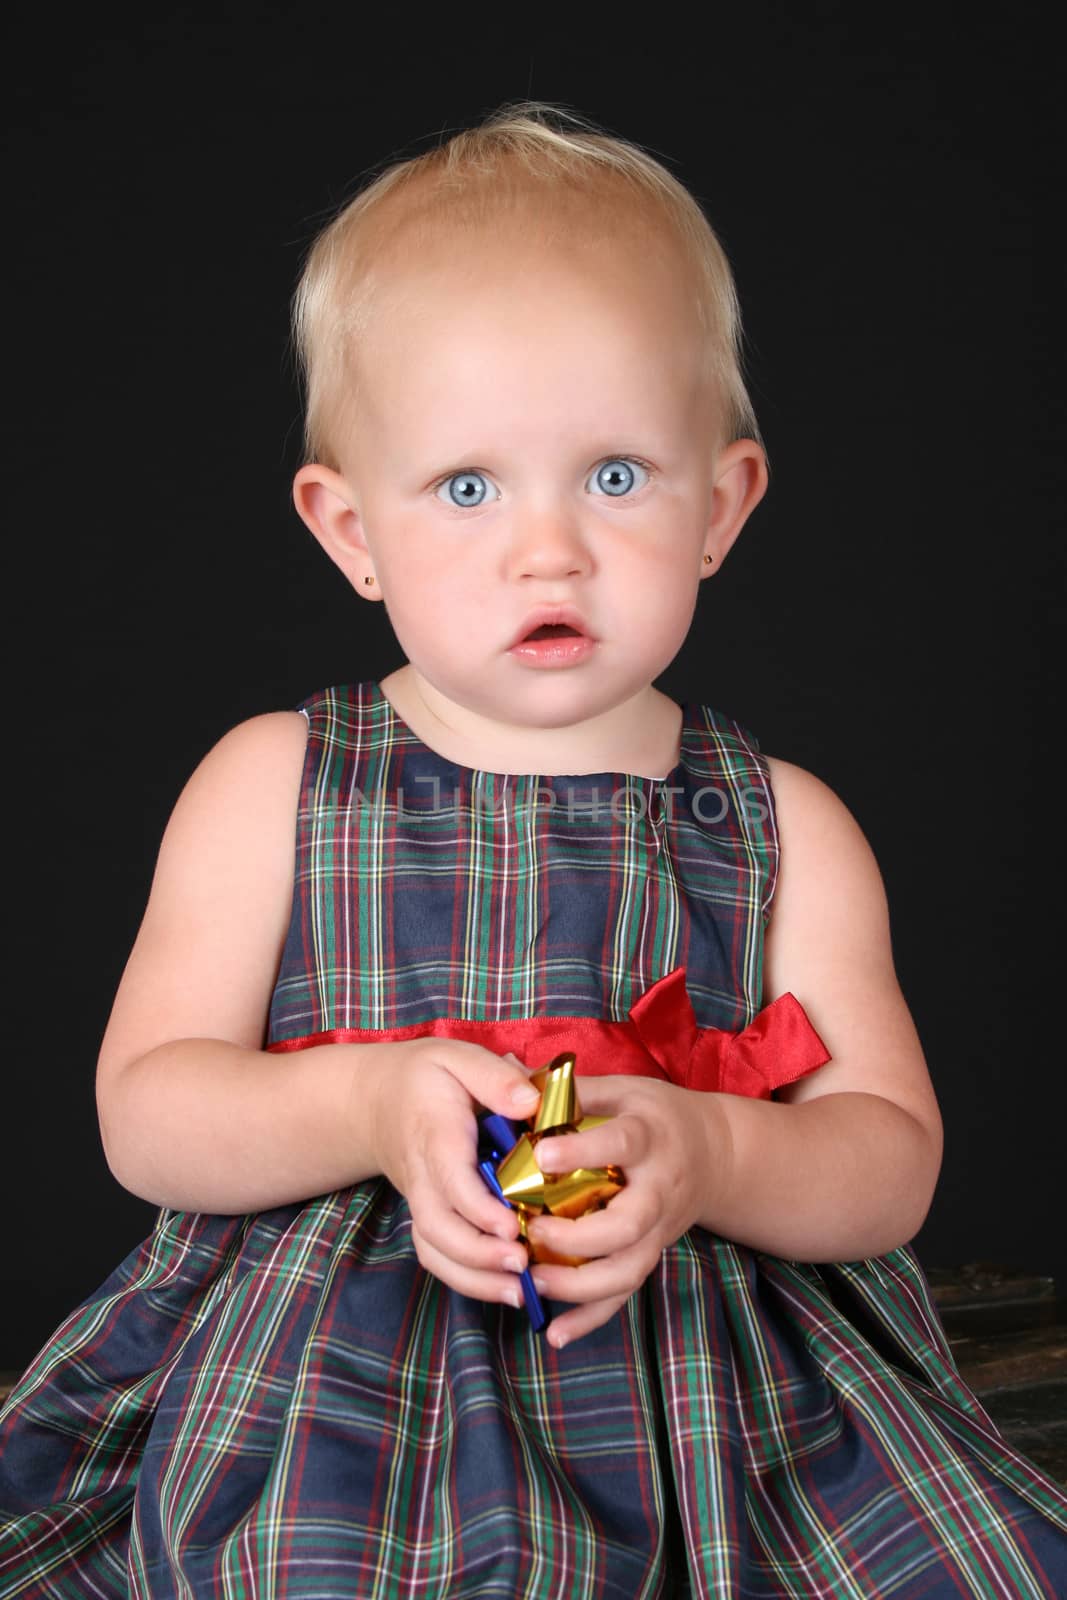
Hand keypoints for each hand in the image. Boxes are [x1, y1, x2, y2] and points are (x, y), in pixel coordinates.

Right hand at [362, 1037, 541, 1307]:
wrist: (372, 1099)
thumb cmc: (425, 1076)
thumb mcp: (457, 1056)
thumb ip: (494, 1076)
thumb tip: (530, 1103)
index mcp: (435, 1133)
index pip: (450, 1178)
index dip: (479, 1208)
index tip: (512, 1227)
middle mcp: (423, 1175)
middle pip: (437, 1227)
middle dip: (477, 1254)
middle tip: (523, 1263)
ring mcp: (421, 1200)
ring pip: (433, 1250)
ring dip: (473, 1278)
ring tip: (520, 1292)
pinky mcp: (427, 1214)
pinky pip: (436, 1255)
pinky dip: (465, 1279)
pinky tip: (504, 1288)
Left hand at [523, 1076, 730, 1347]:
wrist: (715, 1153)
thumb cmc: (654, 1114)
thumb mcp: (621, 1089)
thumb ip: (568, 1090)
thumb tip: (509, 1074)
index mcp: (648, 1136)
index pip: (619, 1143)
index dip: (583, 1149)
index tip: (541, 1155)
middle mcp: (658, 1188)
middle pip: (628, 1224)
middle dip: (579, 1238)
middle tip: (532, 1232)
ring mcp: (658, 1228)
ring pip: (627, 1269)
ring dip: (580, 1285)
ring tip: (534, 1283)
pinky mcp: (651, 1254)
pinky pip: (624, 1294)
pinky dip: (591, 1318)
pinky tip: (555, 1333)